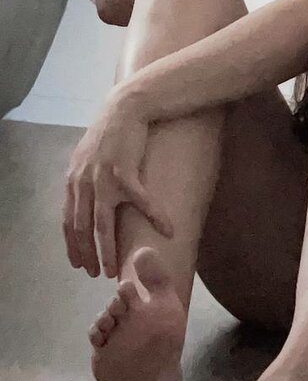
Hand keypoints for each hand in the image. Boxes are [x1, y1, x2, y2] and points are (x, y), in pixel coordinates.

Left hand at [62, 91, 173, 278]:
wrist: (126, 107)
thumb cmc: (111, 131)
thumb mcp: (88, 155)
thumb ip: (84, 177)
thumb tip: (86, 198)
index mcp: (74, 180)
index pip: (68, 221)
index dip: (73, 245)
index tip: (79, 264)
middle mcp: (84, 182)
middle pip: (81, 228)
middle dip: (87, 255)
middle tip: (96, 274)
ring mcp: (104, 178)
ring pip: (102, 224)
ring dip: (108, 250)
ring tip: (116, 269)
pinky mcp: (126, 172)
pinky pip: (142, 202)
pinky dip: (155, 217)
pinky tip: (167, 230)